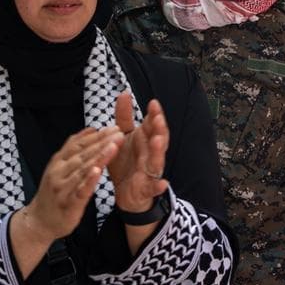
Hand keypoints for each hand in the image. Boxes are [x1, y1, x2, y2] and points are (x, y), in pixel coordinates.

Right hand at [21, 127, 122, 240]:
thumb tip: (91, 130)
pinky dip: (89, 180)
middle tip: (119, 133)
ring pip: (82, 169)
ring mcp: (62, 187)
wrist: (38, 220)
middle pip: (83, 154)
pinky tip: (97, 171)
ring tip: (114, 146)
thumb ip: (74, 149)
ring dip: (99, 157)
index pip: (79, 144)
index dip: (98, 135)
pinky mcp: (68, 203)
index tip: (115, 127)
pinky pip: (80, 190)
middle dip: (102, 142)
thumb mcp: (59, 167)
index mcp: (59, 161)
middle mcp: (58, 171)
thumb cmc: (54, 192)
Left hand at [107, 92, 169, 213]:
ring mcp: (150, 171)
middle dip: (159, 129)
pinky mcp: (147, 188)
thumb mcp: (122, 137)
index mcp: (145, 140)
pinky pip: (154, 187)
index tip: (153, 103)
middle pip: (159, 139)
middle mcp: (151, 153)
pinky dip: (159, 186)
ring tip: (158, 141)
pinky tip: (163, 183)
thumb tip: (124, 93)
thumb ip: (124, 117)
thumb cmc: (126, 161)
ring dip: (159, 151)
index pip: (153, 125)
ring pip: (158, 160)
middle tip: (157, 118)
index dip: (154, 115)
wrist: (125, 191)